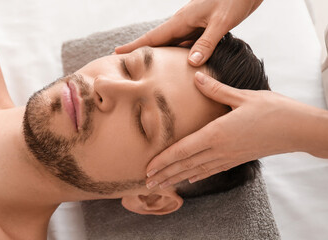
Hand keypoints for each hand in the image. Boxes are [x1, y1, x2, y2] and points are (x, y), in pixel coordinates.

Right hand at [115, 0, 262, 65]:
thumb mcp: (221, 23)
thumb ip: (206, 44)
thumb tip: (191, 63)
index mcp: (182, 20)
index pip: (153, 37)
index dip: (135, 46)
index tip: (117, 52)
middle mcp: (184, 23)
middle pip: (158, 42)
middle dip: (143, 52)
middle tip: (127, 65)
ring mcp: (193, 25)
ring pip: (172, 44)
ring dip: (161, 55)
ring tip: (149, 69)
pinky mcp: (203, 27)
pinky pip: (187, 44)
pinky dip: (180, 54)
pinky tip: (180, 64)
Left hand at [145, 72, 322, 188]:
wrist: (299, 129)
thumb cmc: (273, 110)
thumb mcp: (243, 96)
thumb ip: (216, 89)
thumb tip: (195, 76)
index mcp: (217, 133)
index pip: (183, 150)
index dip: (164, 160)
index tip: (148, 168)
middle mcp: (220, 149)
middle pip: (186, 164)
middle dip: (165, 174)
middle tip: (146, 183)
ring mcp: (229, 157)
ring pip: (197, 170)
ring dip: (177, 177)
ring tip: (161, 185)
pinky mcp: (238, 159)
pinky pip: (213, 169)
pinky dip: (198, 174)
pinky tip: (190, 178)